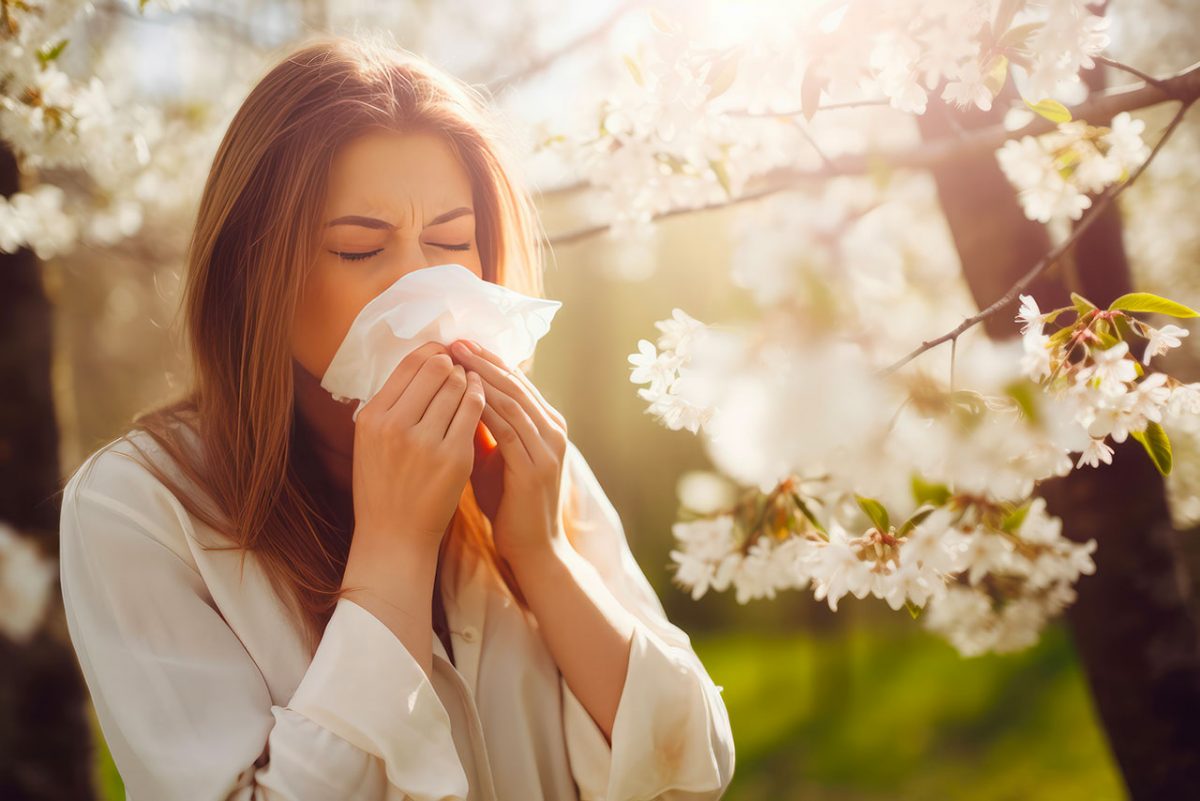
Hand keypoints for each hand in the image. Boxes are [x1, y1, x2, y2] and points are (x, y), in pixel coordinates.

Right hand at [350, 341, 484, 555]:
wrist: (394, 536)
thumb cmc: (384, 485)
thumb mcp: (371, 441)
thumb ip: (392, 404)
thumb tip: (423, 360)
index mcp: (372, 417)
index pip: (409, 365)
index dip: (433, 353)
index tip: (445, 354)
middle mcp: (395, 426)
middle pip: (436, 370)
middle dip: (453, 365)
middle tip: (461, 368)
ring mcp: (426, 442)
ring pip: (458, 387)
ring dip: (469, 380)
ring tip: (472, 383)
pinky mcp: (454, 457)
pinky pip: (474, 411)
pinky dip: (480, 399)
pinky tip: (481, 400)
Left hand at [448, 338, 569, 566]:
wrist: (533, 548)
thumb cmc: (510, 504)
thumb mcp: (494, 457)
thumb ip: (483, 428)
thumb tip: (454, 395)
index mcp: (546, 423)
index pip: (515, 381)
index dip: (487, 360)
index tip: (458, 343)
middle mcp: (553, 429)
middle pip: (515, 384)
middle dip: (482, 361)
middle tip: (454, 341)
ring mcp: (548, 447)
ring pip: (512, 401)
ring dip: (481, 377)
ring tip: (455, 360)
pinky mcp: (536, 466)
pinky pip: (507, 428)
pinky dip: (484, 408)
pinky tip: (462, 396)